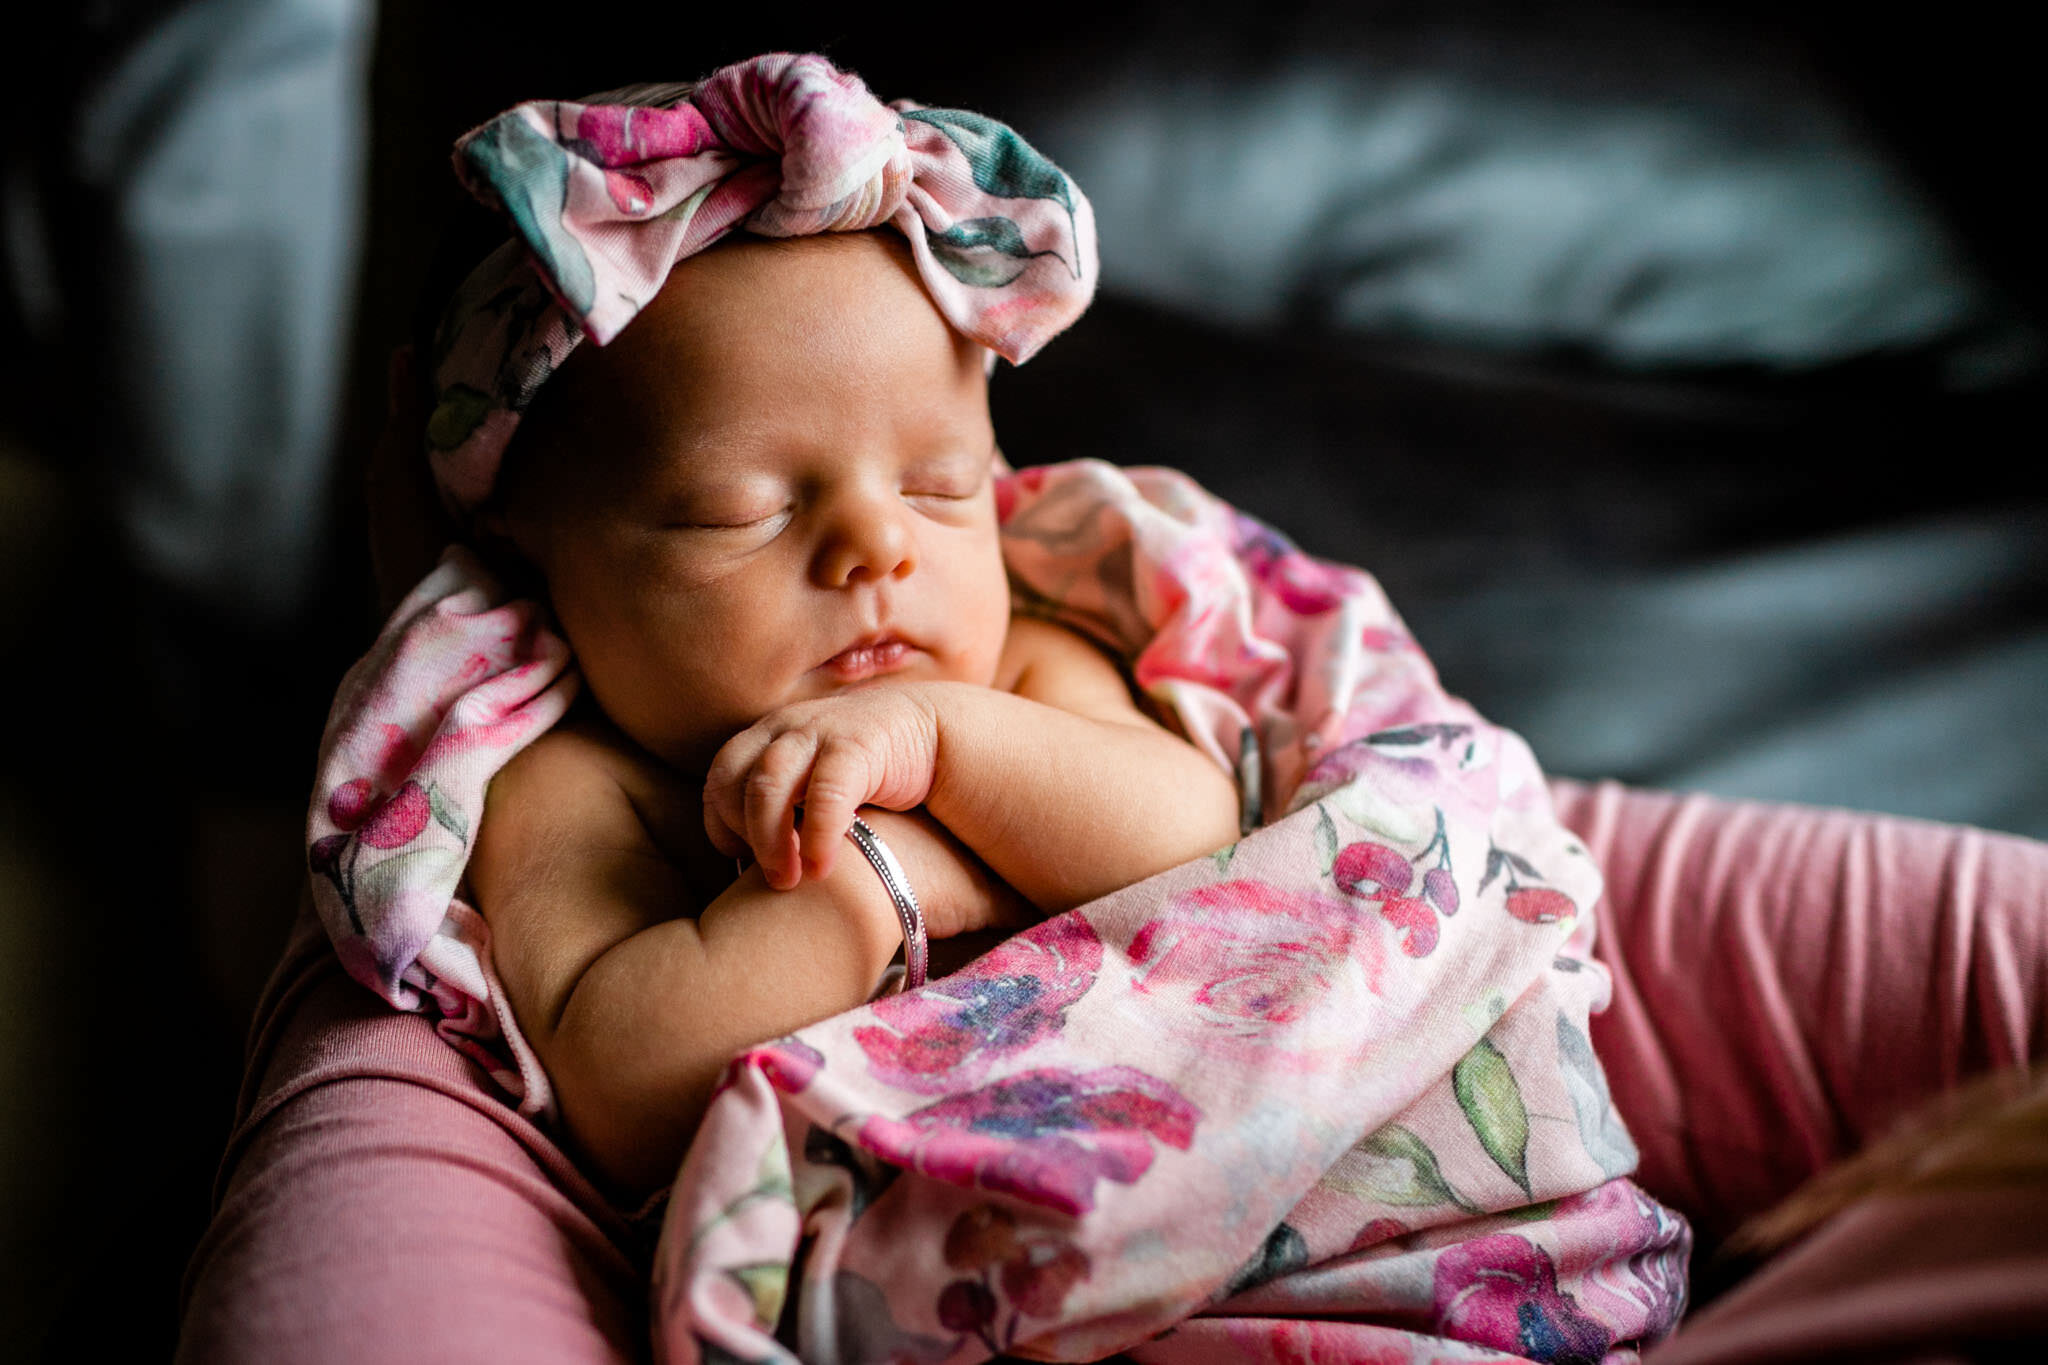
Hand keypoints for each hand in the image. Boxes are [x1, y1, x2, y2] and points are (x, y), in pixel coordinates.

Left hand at [703, 685, 941, 889]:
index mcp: (768, 738)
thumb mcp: (815, 786)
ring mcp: (819, 732)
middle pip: (730, 777)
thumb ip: (785, 808)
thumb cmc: (871, 777)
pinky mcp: (858, 744)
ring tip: (789, 880)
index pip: (718, 780)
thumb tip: (751, 863)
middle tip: (767, 876)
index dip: (722, 824)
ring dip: (769, 838)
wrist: (940, 736)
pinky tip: (822, 867)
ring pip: (767, 783)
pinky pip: (825, 791)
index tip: (741, 861)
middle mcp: (785, 729)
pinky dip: (817, 833)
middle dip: (740, 831)